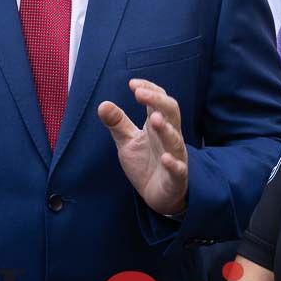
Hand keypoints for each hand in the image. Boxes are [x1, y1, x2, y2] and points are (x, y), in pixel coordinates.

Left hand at [98, 79, 188, 215]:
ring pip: (175, 139)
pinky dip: (173, 163)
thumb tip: (102, 104)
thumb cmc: (145, 163)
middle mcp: (169, 136)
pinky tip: (166, 159)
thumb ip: (117, 123)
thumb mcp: (127, 141)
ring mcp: (175, 156)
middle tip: (140, 93)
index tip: (132, 84)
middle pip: (171, 112)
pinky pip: (178, 169)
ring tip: (153, 118)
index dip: (149, 90)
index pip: (159, 100)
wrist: (158, 196)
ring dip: (165, 129)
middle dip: (157, 101)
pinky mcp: (176, 177)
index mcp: (158, 125)